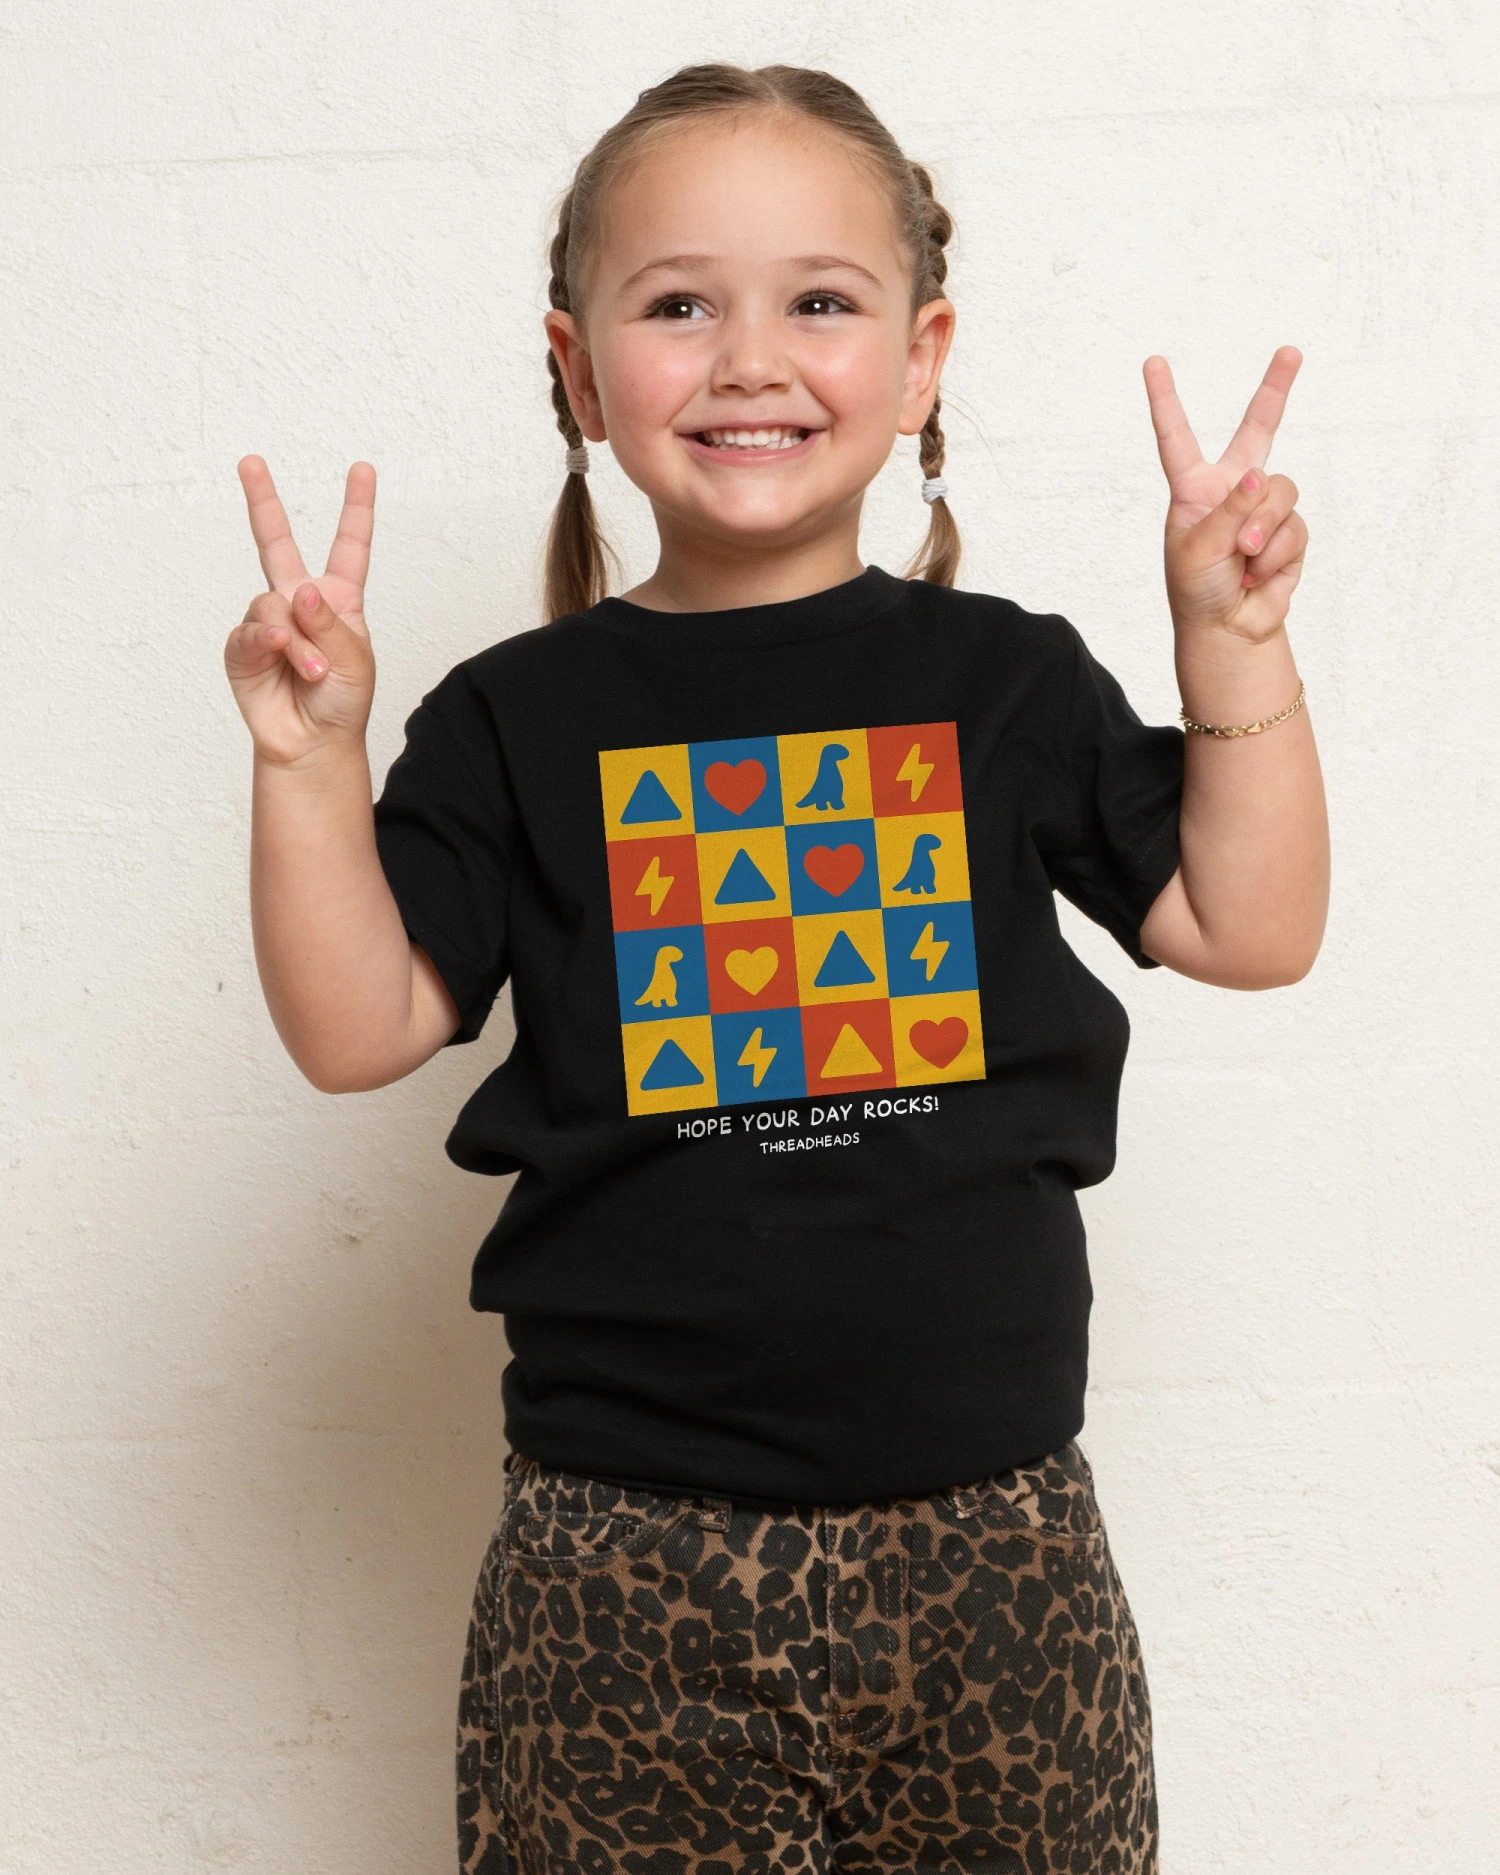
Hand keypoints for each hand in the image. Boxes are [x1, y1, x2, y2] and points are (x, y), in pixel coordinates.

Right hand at [225, 457, 377, 766]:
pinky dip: (268, 643)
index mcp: (338, 599)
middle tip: (250, 462)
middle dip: (262, 501)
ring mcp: (268, 621)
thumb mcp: (355, 661)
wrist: (313, 742)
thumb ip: (330, 624)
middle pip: (277, 543)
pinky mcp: (243, 647)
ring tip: (313, 671)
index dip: (356, 508)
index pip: (349, 546)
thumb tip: (300, 591)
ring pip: (272, 603)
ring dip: (297, 640)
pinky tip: (280, 655)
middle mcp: (300, 602)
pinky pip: (251, 630)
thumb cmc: (343, 702)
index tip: (361, 470)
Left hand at [1144, 346, 1307, 643]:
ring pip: (1282, 490)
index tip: (1153, 362)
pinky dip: (1276, 554)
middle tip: (1290, 351)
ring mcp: (1263, 508)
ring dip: (1263, 529)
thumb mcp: (1198, 549)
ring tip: (1243, 558)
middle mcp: (1231, 490)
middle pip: (1258, 429)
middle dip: (1276, 390)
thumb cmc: (1197, 590)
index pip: (1176, 437)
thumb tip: (1261, 476)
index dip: (1165, 400)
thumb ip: (1229, 510)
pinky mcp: (1289, 531)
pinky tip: (1256, 575)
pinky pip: (1295, 527)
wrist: (1227, 629)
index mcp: (1193, 489)